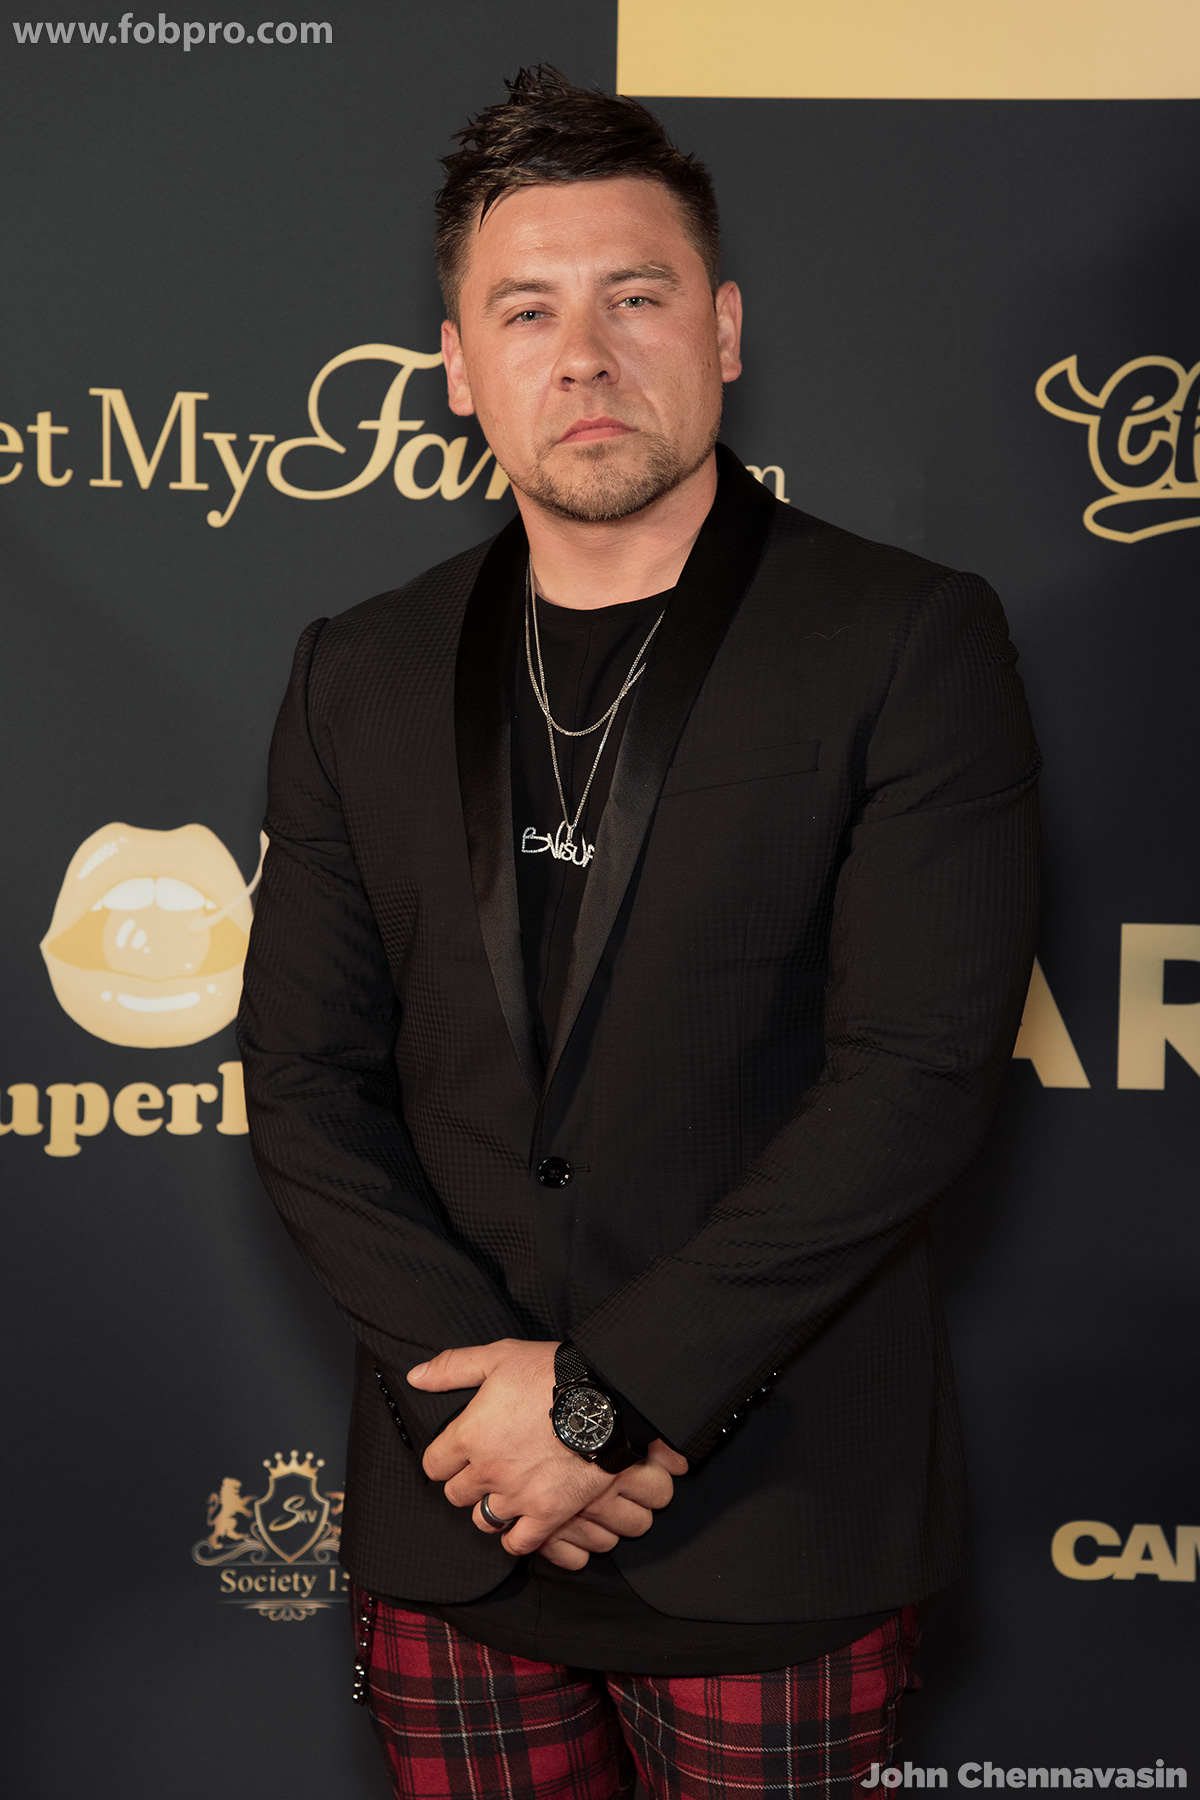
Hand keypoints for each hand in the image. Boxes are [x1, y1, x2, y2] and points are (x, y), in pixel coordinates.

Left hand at [408, 1340, 687, 1560]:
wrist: (604, 1396)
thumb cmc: (551, 1373)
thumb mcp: (498, 1356)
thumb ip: (453, 1368)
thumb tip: (416, 1377)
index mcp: (469, 1434)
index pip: (434, 1465)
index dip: (444, 1458)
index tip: (458, 1453)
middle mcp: (488, 1470)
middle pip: (456, 1494)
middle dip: (467, 1482)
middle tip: (486, 1469)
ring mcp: (518, 1495)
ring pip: (484, 1520)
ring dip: (490, 1508)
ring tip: (505, 1492)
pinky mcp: (548, 1513)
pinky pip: (519, 1542)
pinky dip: (518, 1536)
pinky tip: (523, 1521)